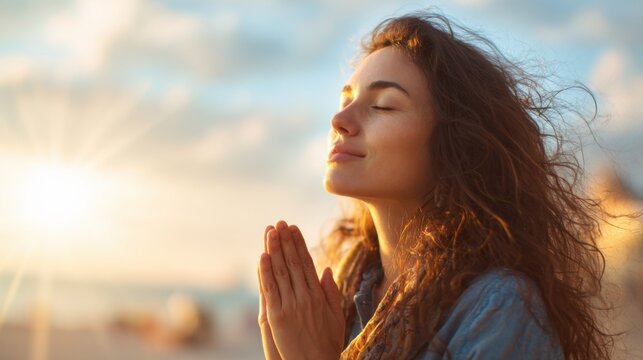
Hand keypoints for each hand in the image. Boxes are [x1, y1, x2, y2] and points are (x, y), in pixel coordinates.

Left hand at [258, 220, 344, 359]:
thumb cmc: (327, 344)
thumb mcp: (336, 316)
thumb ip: (331, 292)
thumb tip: (327, 270)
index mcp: (318, 295)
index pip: (307, 263)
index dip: (299, 244)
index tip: (294, 228)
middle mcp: (305, 296)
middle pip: (293, 262)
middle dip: (286, 241)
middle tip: (280, 222)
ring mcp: (290, 305)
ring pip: (281, 272)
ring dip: (275, 249)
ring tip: (271, 231)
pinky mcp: (276, 316)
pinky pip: (269, 289)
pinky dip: (265, 272)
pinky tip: (262, 256)